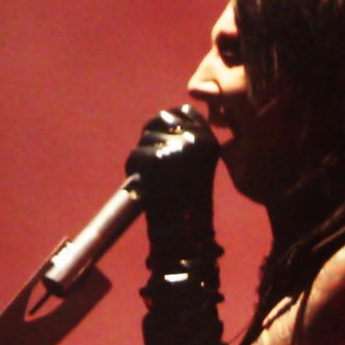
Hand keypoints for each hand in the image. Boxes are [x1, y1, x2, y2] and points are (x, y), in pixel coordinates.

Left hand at [125, 106, 220, 272]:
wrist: (185, 233)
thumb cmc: (189, 203)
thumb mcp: (197, 165)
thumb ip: (185, 141)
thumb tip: (161, 120)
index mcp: (209, 140)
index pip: (184, 112)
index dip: (169, 122)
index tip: (164, 137)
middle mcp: (194, 139)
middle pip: (161, 120)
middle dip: (152, 137)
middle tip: (155, 163)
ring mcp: (173, 148)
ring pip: (145, 139)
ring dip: (143, 156)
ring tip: (156, 180)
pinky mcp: (154, 160)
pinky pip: (135, 156)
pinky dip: (135, 170)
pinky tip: (148, 186)